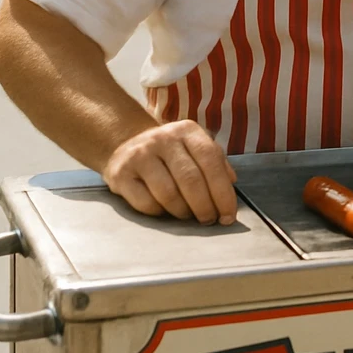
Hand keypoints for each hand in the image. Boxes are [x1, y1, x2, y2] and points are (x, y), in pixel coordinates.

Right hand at [103, 120, 238, 224]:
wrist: (125, 144)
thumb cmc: (170, 152)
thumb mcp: (194, 147)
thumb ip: (216, 162)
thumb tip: (232, 183)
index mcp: (188, 131)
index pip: (211, 161)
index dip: (223, 192)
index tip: (228, 216)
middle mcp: (163, 138)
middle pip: (191, 180)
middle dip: (205, 207)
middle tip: (209, 221)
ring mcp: (140, 155)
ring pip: (168, 194)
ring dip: (183, 212)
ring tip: (187, 215)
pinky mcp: (121, 173)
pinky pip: (146, 203)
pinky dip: (160, 213)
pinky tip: (164, 211)